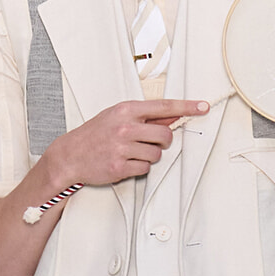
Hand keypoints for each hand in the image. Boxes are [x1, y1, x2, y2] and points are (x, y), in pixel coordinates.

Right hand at [41, 99, 207, 189]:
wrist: (71, 155)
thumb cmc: (96, 134)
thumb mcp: (118, 116)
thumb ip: (145, 116)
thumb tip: (173, 116)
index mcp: (127, 110)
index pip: (164, 106)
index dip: (187, 106)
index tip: (203, 106)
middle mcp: (126, 127)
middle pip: (165, 134)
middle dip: (164, 141)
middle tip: (152, 142)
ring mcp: (123, 147)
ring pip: (156, 154)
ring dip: (149, 156)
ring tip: (132, 153)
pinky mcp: (120, 167)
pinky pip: (145, 168)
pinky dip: (139, 168)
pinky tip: (125, 162)